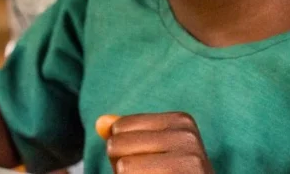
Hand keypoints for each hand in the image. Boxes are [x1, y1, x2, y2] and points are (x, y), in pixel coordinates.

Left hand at [96, 113, 213, 173]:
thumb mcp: (147, 152)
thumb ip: (124, 136)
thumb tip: (100, 123)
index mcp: (181, 121)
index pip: (120, 128)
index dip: (124, 150)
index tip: (152, 162)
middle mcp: (188, 139)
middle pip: (117, 145)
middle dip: (123, 166)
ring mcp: (189, 164)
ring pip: (123, 167)